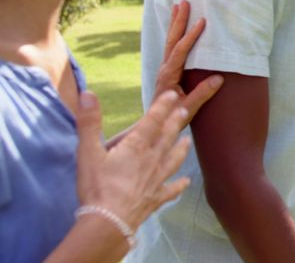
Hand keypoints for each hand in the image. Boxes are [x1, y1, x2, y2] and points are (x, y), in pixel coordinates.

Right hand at [74, 89, 192, 234]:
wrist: (109, 221)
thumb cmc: (97, 186)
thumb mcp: (88, 151)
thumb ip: (89, 122)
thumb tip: (87, 94)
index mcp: (136, 146)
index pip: (153, 121)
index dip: (163, 106)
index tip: (173, 94)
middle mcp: (152, 160)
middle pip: (167, 137)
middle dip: (175, 123)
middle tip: (184, 111)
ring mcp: (157, 179)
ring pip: (174, 160)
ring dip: (181, 149)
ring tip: (187, 141)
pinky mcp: (156, 198)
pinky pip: (171, 190)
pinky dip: (179, 185)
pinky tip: (186, 182)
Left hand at [153, 0, 220, 123]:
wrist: (152, 128)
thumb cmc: (170, 119)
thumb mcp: (187, 109)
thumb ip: (201, 94)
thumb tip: (219, 78)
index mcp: (169, 75)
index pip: (180, 51)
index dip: (191, 36)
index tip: (202, 22)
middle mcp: (165, 69)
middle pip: (172, 40)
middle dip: (178, 21)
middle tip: (184, 3)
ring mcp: (165, 69)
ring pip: (170, 41)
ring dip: (175, 23)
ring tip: (179, 6)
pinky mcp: (168, 71)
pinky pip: (172, 47)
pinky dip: (175, 34)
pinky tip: (178, 27)